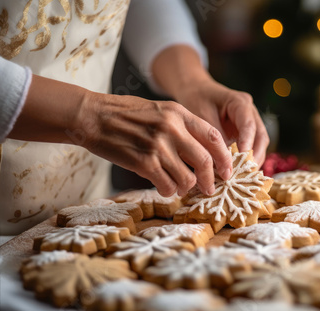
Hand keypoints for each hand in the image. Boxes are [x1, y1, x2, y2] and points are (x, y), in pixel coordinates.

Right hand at [80, 94, 232, 195]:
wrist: (92, 116)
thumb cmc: (125, 114)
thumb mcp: (159, 110)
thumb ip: (181, 127)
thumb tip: (202, 153)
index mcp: (178, 113)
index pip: (213, 136)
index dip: (224, 157)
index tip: (227, 170)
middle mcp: (172, 128)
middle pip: (205, 161)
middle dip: (210, 180)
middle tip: (210, 189)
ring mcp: (158, 146)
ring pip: (187, 178)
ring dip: (187, 188)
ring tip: (180, 187)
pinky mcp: (143, 162)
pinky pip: (167, 185)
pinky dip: (169, 191)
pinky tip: (164, 188)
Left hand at [174, 77, 269, 165]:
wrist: (195, 90)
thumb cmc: (197, 99)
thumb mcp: (201, 116)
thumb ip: (213, 138)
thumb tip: (221, 163)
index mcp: (240, 102)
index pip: (248, 124)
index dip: (247, 143)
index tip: (243, 159)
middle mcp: (250, 112)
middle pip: (260, 136)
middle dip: (255, 156)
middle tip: (246, 173)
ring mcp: (251, 122)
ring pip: (259, 143)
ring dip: (253, 160)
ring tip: (244, 176)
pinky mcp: (246, 132)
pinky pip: (252, 146)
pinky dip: (247, 159)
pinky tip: (240, 172)